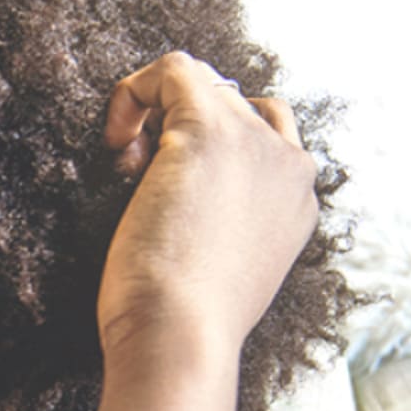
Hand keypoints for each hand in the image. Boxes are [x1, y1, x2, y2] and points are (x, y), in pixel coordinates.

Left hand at [98, 51, 319, 361]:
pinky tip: (114, 142)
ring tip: (127, 168)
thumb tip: (183, 211)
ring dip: (157, 114)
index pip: (265, 140)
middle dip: (178, 130)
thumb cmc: (181, 329)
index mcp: (296, 203)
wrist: (180, 340)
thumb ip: (220, 232)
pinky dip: (133, 92)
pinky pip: (173, 69)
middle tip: (138, 181)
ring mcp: (254, 143)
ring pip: (206, 84)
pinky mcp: (209, 130)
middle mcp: (289, 165)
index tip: (165, 193)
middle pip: (234, 106)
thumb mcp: (217, 276)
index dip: (208, 151)